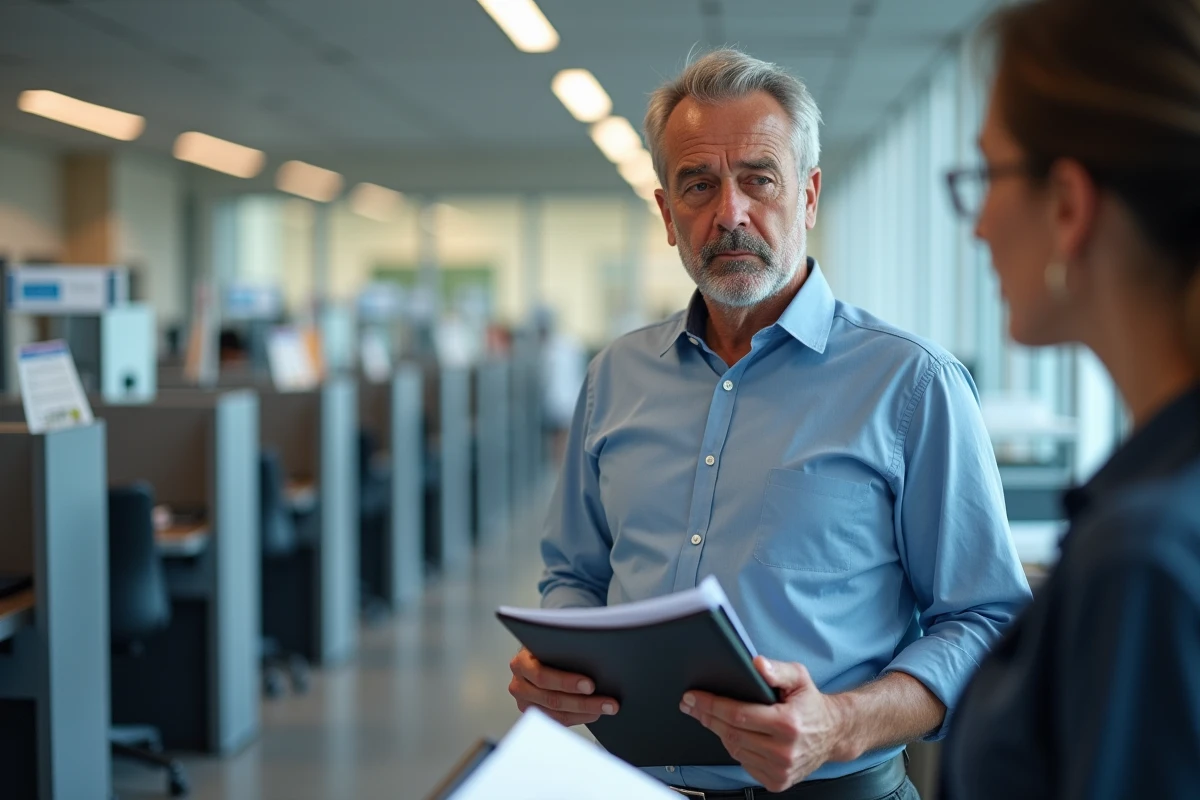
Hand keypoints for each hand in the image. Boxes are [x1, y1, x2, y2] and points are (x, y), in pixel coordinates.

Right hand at [508, 647, 619, 726]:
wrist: (535, 655)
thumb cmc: (547, 647)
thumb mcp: (550, 643)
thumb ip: (564, 650)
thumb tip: (596, 658)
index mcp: (521, 663)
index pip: (542, 675)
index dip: (566, 682)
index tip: (590, 684)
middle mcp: (520, 685)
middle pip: (552, 699)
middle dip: (583, 702)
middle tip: (606, 702)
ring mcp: (526, 702)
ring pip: (557, 714)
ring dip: (586, 712)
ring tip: (606, 708)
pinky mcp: (536, 713)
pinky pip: (559, 721)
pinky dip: (579, 717)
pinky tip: (595, 713)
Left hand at [680, 656, 850, 792]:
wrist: (833, 734)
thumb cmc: (811, 703)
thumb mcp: (799, 677)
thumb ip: (778, 670)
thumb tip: (756, 664)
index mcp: (788, 724)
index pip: (738, 714)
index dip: (711, 705)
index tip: (692, 697)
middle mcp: (784, 751)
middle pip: (732, 733)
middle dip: (707, 716)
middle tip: (691, 704)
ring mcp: (780, 770)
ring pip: (735, 749)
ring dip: (719, 731)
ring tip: (710, 715)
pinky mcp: (777, 782)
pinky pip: (744, 763)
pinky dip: (735, 747)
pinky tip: (734, 733)